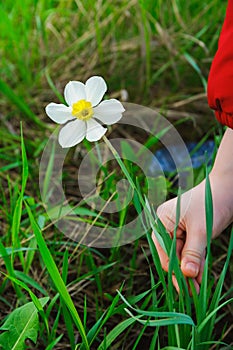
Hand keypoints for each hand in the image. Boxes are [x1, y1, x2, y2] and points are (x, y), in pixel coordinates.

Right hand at [152, 174, 232, 293]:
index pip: (165, 252)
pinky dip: (195, 262)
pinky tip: (199, 277)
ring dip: (190, 270)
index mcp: (163, 221)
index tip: (186, 290)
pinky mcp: (189, 232)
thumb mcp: (201, 230)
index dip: (175, 271)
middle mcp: (167, 225)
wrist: (228, 189)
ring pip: (181, 255)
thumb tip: (186, 275)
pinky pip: (189, 251)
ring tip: (198, 289)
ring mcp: (178, 229)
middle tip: (194, 293)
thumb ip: (192, 253)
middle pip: (172, 255)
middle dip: (183, 273)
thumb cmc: (211, 204)